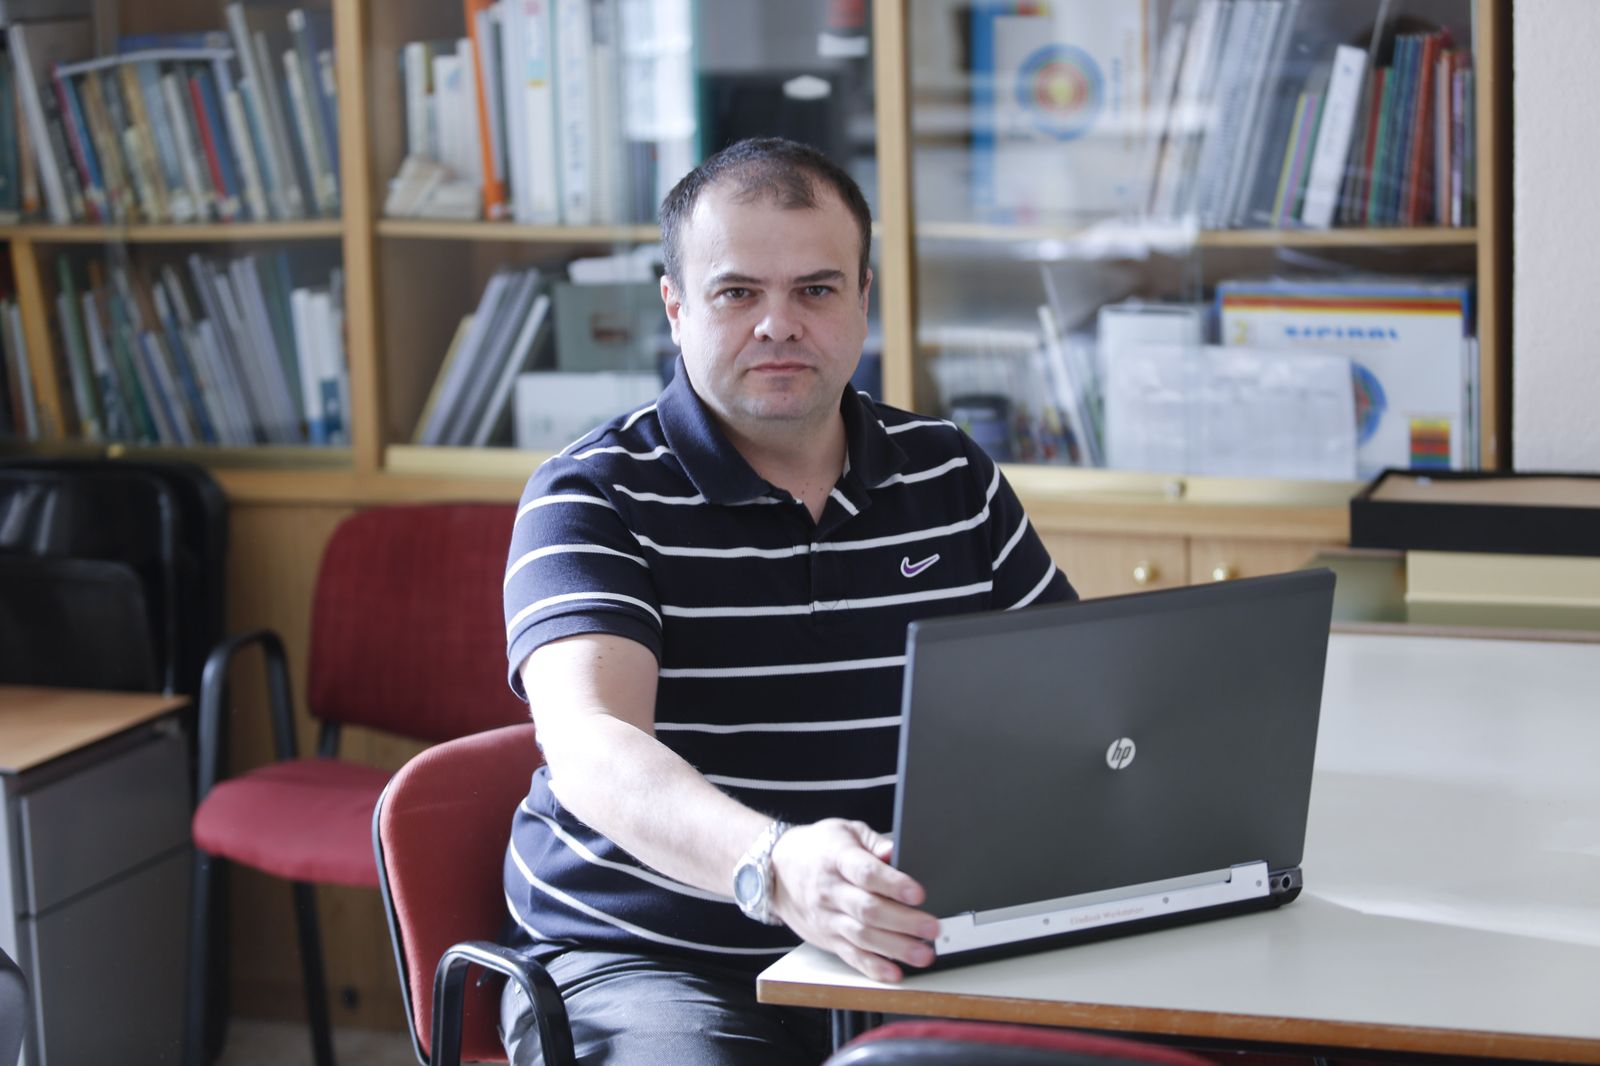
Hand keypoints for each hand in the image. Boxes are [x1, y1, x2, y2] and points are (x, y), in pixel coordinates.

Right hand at [768, 819, 937, 982]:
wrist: (775, 870)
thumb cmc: (817, 847)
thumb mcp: (845, 831)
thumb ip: (874, 842)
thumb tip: (897, 852)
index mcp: (836, 858)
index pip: (865, 873)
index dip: (893, 884)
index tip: (919, 893)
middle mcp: (830, 891)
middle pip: (868, 910)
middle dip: (903, 921)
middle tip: (933, 928)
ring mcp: (828, 918)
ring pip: (863, 937)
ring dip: (895, 948)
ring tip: (923, 953)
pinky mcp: (828, 938)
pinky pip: (851, 956)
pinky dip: (873, 968)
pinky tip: (894, 973)